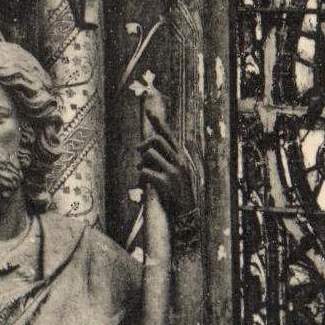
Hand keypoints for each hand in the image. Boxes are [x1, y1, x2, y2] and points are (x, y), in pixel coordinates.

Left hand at [138, 95, 195, 221]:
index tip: (148, 112)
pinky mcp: (165, 182)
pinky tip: (144, 180)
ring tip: (142, 170)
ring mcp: (173, 171)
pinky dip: (141, 175)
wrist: (186, 212)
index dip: (158, 122)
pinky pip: (146, 171)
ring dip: (142, 161)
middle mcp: (179, 160)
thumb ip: (166, 158)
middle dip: (144, 144)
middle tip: (138, 151)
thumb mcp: (177, 171)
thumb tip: (147, 149)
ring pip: (150, 154)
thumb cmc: (178, 192)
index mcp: (181, 156)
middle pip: (157, 140)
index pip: (168, 134)